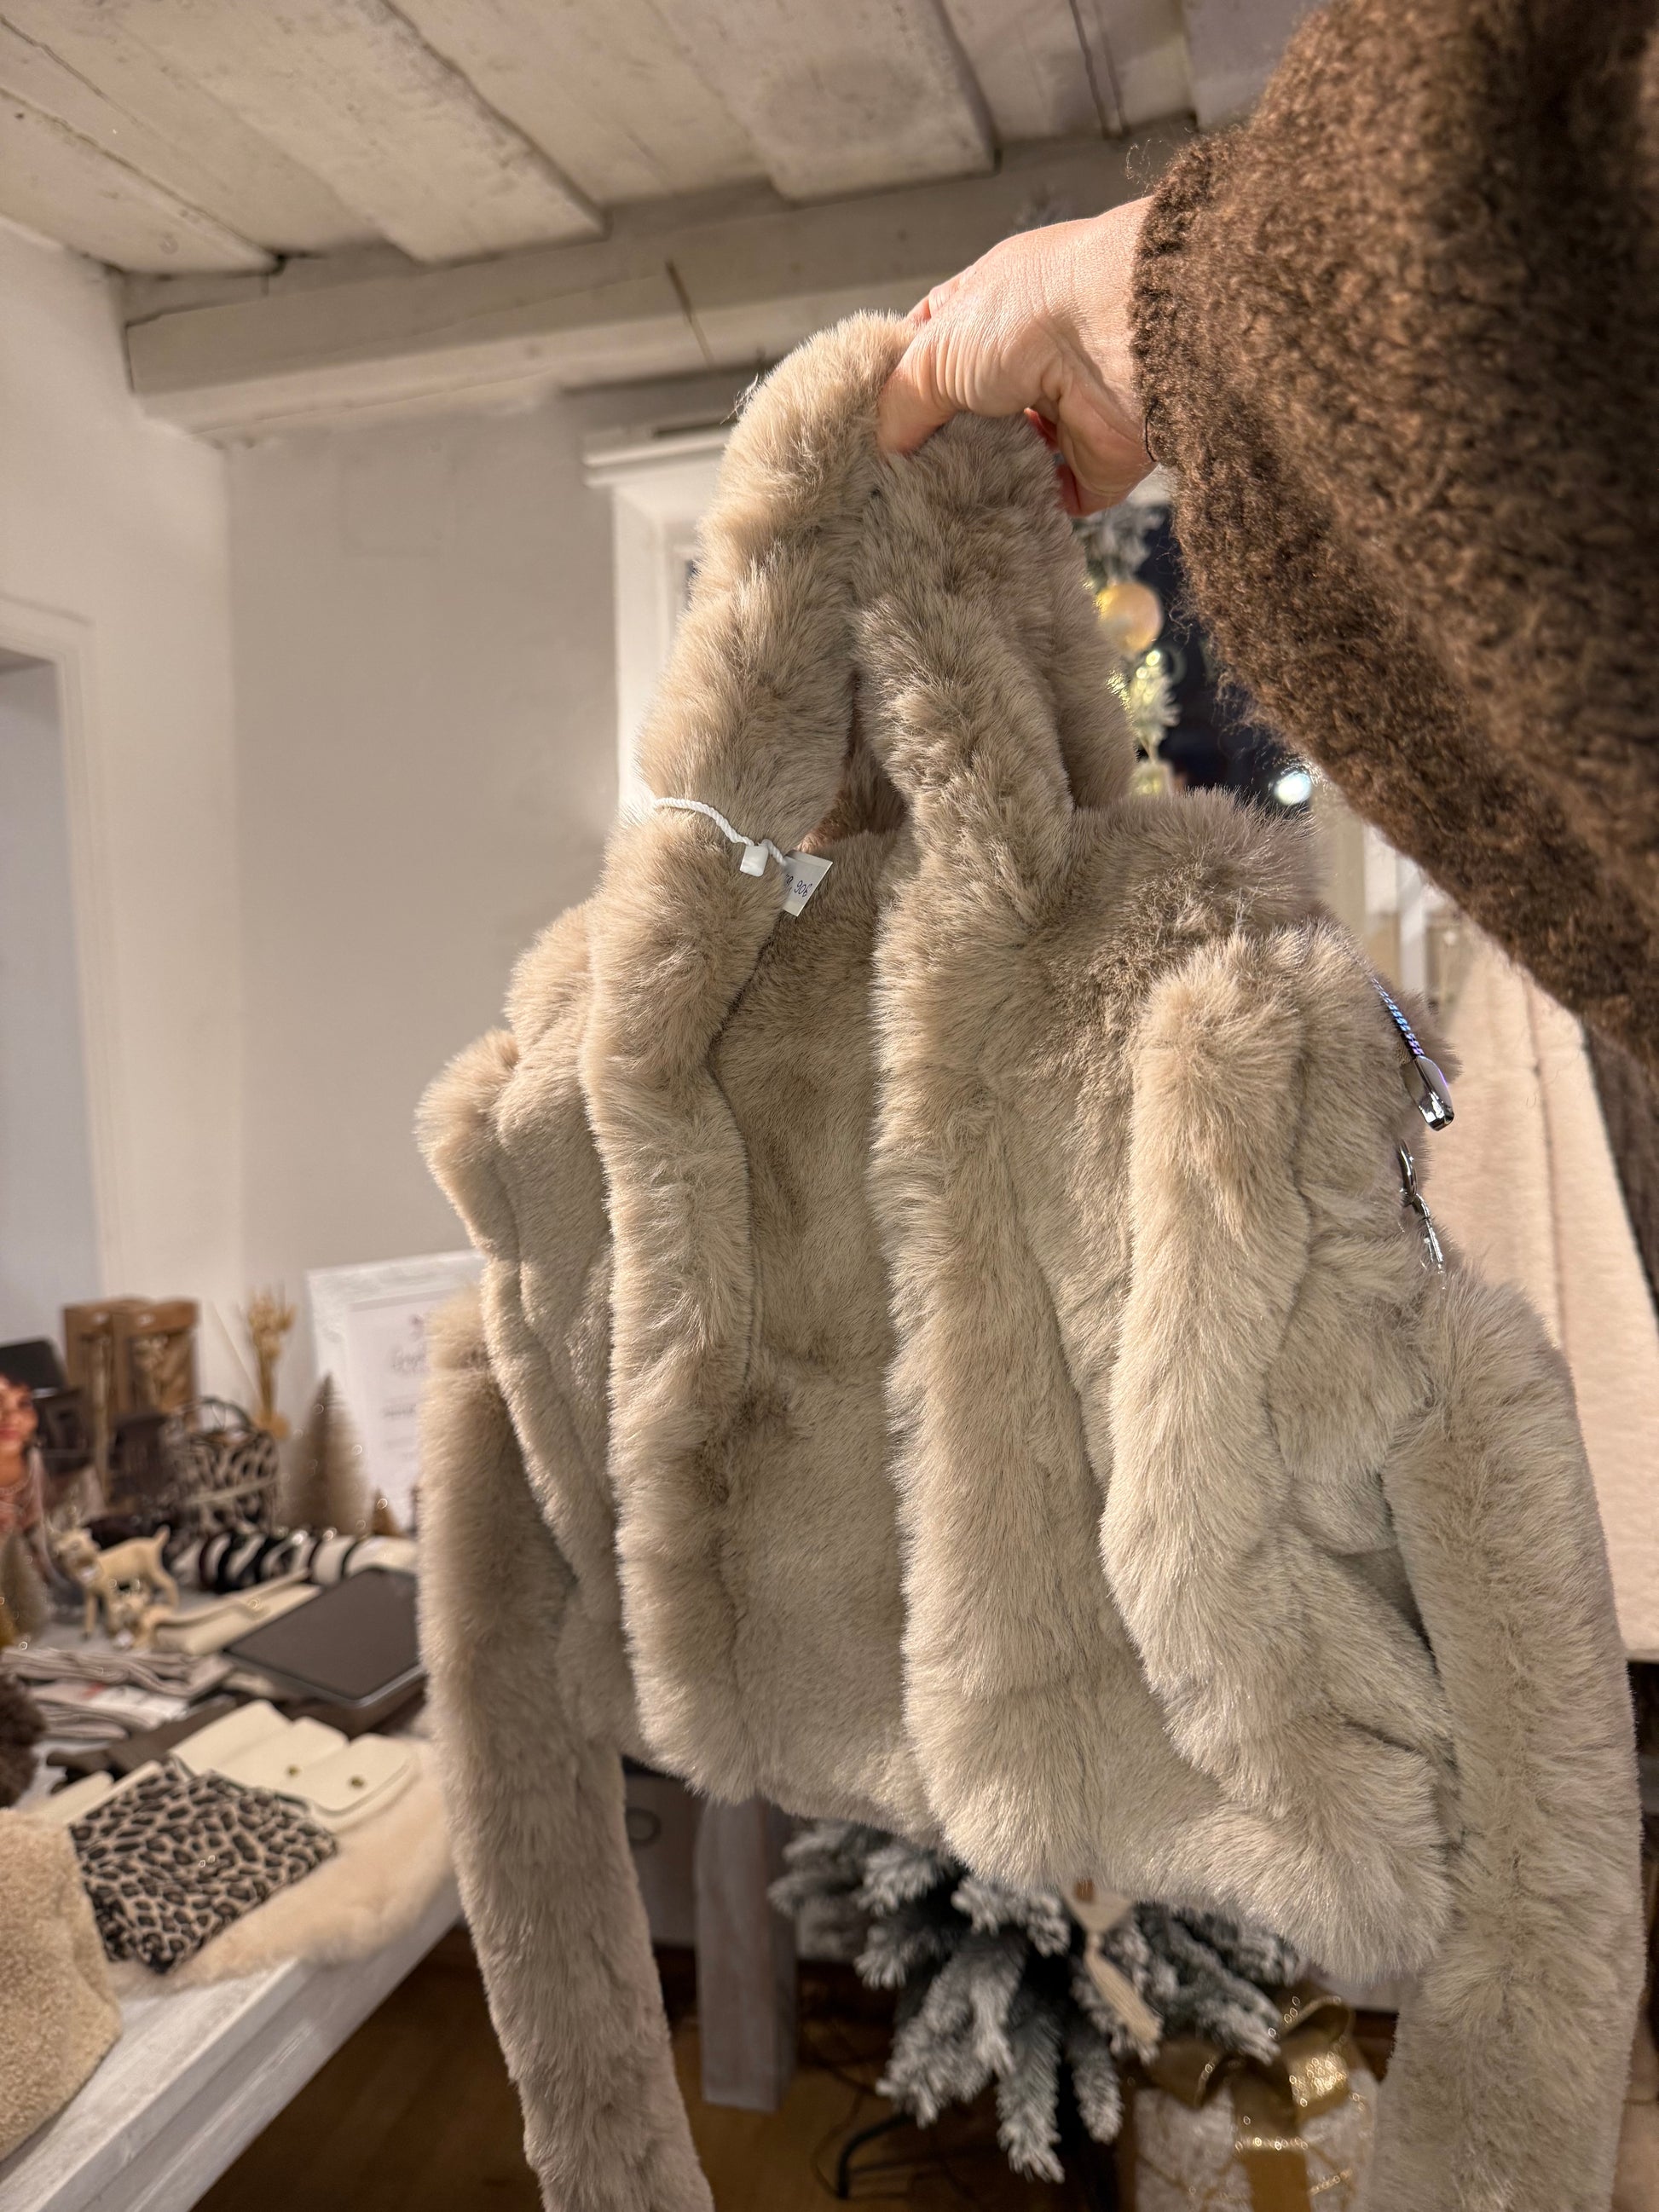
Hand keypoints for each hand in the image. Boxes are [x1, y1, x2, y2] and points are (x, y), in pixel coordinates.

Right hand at [877, 199, 1150, 514]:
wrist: (1127, 338)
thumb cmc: (1029, 316)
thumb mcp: (936, 350)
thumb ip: (902, 401)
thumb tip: (886, 447)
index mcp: (990, 310)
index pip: (934, 347)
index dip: (903, 383)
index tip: (871, 428)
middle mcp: (1030, 357)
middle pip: (970, 412)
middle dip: (939, 445)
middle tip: (897, 486)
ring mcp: (1065, 410)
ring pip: (1011, 460)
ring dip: (980, 483)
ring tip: (934, 512)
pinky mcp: (1097, 462)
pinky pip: (1055, 500)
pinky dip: (1027, 513)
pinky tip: (990, 526)